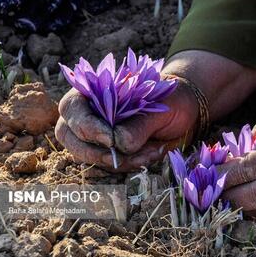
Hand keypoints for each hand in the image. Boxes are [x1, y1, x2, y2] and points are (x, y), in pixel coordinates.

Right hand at [55, 50, 255, 171]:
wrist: (184, 110)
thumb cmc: (171, 98)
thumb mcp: (160, 105)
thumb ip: (139, 123)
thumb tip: (118, 144)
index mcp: (94, 90)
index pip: (72, 108)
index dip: (85, 126)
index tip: (109, 139)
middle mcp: (89, 113)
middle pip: (70, 137)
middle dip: (97, 152)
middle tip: (126, 155)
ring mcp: (97, 135)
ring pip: (91, 156)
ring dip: (120, 160)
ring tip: (152, 150)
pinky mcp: (110, 152)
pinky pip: (110, 165)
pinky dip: (130, 164)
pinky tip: (152, 153)